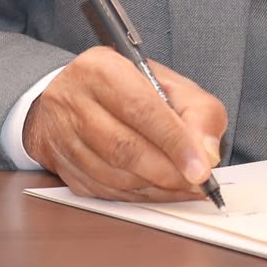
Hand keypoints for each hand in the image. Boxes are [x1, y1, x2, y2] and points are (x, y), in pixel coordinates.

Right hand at [22, 47, 227, 202]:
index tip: (201, 170)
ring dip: (153, 189)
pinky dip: (135, 197)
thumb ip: (198, 112)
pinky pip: (101, 190)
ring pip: (111, 175)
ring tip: (182, 188)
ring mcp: (62, 135)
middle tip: (196, 184)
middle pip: (123, 147)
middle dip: (167, 173)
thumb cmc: (128, 88)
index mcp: (103, 69)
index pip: (142, 109)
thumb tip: (206, 154)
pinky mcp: (60, 164)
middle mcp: (74, 100)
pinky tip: (157, 191)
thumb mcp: (171, 84)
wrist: (75, 93)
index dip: (175, 143)